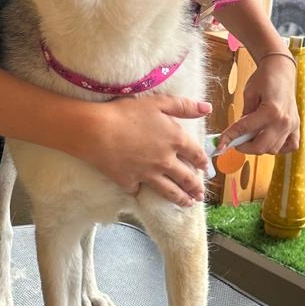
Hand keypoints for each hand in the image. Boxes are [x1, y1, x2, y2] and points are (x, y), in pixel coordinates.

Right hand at [82, 95, 211, 208]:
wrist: (96, 131)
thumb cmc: (126, 112)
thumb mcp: (158, 102)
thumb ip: (184, 106)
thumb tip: (207, 108)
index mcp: (175, 140)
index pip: (196, 154)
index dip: (203, 162)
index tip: (206, 169)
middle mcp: (166, 161)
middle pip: (186, 178)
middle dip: (195, 187)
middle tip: (200, 194)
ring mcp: (148, 174)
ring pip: (169, 190)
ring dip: (181, 198)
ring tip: (188, 203)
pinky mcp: (130, 182)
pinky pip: (138, 190)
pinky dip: (141, 191)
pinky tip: (144, 193)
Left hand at [218, 54, 298, 154]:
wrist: (281, 70)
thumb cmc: (265, 78)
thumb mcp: (249, 94)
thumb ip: (244, 115)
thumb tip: (238, 133)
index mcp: (271, 111)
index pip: (245, 129)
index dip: (230, 137)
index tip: (221, 144)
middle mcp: (283, 121)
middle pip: (261, 147)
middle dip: (244, 147)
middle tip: (236, 141)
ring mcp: (292, 125)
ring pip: (274, 149)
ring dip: (260, 147)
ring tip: (251, 136)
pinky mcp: (296, 126)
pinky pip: (290, 146)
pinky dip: (279, 147)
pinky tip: (270, 140)